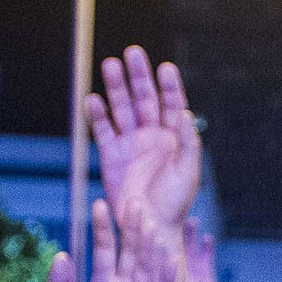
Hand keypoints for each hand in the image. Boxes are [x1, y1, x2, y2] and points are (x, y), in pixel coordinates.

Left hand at [51, 189, 182, 281]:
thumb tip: (60, 256)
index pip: (105, 249)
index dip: (103, 228)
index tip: (98, 204)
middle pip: (131, 252)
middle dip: (133, 228)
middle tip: (135, 201)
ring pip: (147, 266)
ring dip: (150, 245)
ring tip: (152, 221)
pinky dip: (166, 276)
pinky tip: (170, 257)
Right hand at [86, 47, 201, 235]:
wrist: (149, 229)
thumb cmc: (175, 204)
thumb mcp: (188, 173)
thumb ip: (188, 143)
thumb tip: (185, 113)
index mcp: (175, 138)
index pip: (172, 103)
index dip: (169, 85)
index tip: (164, 67)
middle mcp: (153, 136)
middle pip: (145, 98)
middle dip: (139, 76)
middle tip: (132, 52)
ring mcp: (131, 144)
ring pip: (122, 109)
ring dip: (116, 88)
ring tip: (110, 65)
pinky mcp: (111, 155)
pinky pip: (102, 130)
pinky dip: (97, 115)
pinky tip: (93, 99)